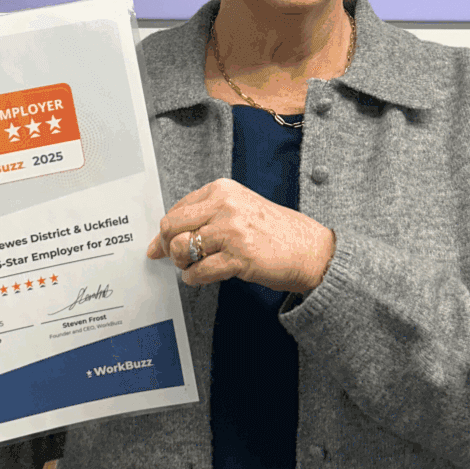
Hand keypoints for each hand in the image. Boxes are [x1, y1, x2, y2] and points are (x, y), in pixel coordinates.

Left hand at [147, 178, 334, 292]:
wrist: (309, 249)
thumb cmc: (274, 232)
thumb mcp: (239, 209)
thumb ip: (204, 217)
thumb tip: (161, 240)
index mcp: (222, 190)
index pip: (177, 208)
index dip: (166, 231)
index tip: (160, 244)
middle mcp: (225, 205)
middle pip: (171, 226)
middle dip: (167, 246)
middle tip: (176, 258)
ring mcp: (232, 231)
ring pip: (181, 248)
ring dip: (182, 264)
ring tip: (194, 267)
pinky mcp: (238, 257)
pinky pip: (199, 271)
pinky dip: (194, 279)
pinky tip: (202, 277)